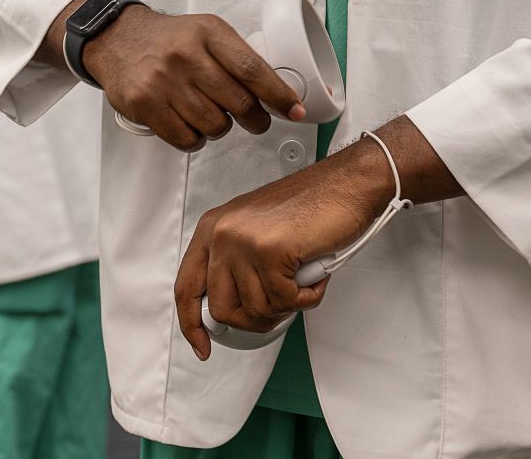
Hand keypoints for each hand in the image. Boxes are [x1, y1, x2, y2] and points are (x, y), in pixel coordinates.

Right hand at [82, 5, 304, 150]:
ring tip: (209, 113)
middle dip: (254, 118)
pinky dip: (195, 138)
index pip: (253, 69)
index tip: (295, 110)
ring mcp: (164, 81)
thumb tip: (276, 93)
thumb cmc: (168, 39)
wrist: (116, 37)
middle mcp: (186, 55)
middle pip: (239, 103)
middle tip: (255, 120)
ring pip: (215, 125)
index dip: (279, 95)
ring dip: (220, 127)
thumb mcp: (205, 31)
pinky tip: (189, 122)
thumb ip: (236, 57)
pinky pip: (187, 139)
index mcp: (208, 32)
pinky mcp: (145, 104)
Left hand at [174, 141, 388, 359]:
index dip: (191, 323)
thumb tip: (229, 311)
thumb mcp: (253, 231)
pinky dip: (305, 297)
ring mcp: (242, 242)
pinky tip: (313, 275)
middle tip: (280, 307)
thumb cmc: (308, 208)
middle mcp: (220, 234)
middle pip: (221, 309)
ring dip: (286, 305)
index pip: (186, 287)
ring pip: (256, 309)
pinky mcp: (269, 251)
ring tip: (301, 279)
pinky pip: (284, 301)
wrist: (344, 185)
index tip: (203, 346)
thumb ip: (234, 265)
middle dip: (253, 320)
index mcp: (211, 229)